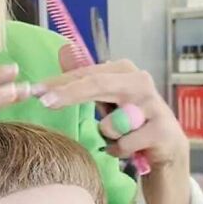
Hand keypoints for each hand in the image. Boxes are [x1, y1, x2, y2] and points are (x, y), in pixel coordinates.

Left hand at [35, 43, 188, 174]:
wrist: (167, 147)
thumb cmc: (131, 121)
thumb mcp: (107, 98)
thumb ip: (86, 80)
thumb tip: (62, 52)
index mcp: (124, 70)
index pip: (86, 74)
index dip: (59, 82)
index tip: (35, 91)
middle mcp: (140, 81)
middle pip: (96, 86)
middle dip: (68, 94)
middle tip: (44, 102)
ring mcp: (152, 105)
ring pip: (109, 124)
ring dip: (107, 136)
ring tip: (121, 136)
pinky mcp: (161, 130)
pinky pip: (123, 145)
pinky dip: (119, 151)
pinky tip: (131, 149)